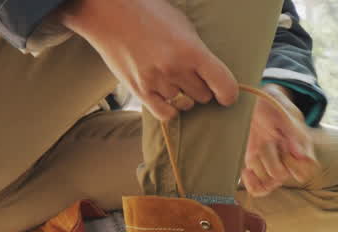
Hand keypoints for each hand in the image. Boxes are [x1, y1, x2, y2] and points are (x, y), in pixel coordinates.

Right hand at [58, 0, 237, 120]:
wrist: (108, 11)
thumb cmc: (148, 13)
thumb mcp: (183, 25)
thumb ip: (199, 51)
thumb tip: (212, 73)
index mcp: (192, 51)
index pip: (225, 86)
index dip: (229, 94)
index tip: (226, 95)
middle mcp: (176, 69)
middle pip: (205, 96)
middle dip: (202, 89)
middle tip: (192, 76)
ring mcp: (157, 81)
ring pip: (186, 105)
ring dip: (184, 97)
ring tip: (174, 80)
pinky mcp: (139, 90)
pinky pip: (165, 114)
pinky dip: (170, 109)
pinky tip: (167, 97)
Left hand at [241, 85, 319, 196]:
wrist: (257, 100)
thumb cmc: (275, 104)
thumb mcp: (285, 110)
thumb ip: (293, 132)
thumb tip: (302, 156)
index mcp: (301, 148)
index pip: (306, 171)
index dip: (295, 164)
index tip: (286, 146)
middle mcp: (287, 159)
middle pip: (282, 176)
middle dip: (272, 161)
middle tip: (268, 142)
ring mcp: (271, 164)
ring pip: (268, 181)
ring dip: (259, 166)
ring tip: (255, 150)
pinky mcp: (255, 165)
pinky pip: (257, 188)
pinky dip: (251, 184)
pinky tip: (246, 172)